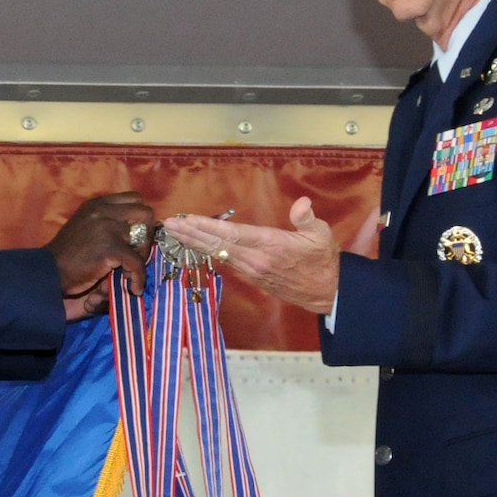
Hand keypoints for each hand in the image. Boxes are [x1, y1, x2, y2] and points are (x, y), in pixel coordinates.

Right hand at [48, 191, 155, 311]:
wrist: (48, 273)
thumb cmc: (66, 255)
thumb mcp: (85, 228)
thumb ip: (107, 223)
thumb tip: (137, 231)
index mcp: (97, 204)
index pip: (134, 199)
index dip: (140, 218)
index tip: (136, 237)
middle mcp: (103, 210)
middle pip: (144, 212)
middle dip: (147, 233)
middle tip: (138, 253)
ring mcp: (107, 228)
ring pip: (143, 237)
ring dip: (142, 255)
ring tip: (131, 270)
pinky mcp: (110, 248)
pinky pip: (136, 262)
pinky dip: (138, 277)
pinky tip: (133, 287)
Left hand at [163, 198, 339, 314]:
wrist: (327, 293)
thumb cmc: (323, 261)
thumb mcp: (321, 235)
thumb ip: (308, 218)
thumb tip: (301, 203)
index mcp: (270, 246)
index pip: (233, 234)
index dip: (208, 227)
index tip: (188, 220)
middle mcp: (256, 260)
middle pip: (217, 245)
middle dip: (191, 234)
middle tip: (169, 225)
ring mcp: (252, 270)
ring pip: (218, 254)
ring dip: (195, 242)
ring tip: (175, 232)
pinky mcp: (252, 277)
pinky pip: (225, 261)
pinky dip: (208, 251)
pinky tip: (196, 245)